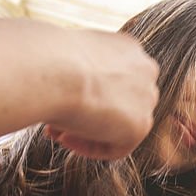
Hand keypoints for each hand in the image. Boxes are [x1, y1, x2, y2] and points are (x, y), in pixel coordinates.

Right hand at [46, 30, 158, 159]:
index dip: (84, 91)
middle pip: (118, 102)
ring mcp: (146, 97)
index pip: (113, 78)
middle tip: (57, 118)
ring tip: (56, 129)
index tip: (60, 96)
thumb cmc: (49, 58)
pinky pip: (117, 147)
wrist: (56, 69)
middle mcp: (144, 69)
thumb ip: (79, 70)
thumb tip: (67, 85)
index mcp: (127, 48)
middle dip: (88, 113)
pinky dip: (90, 147)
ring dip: (87, 131)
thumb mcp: (66, 54)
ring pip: (119, 125)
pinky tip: (65, 137)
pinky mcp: (141, 125)